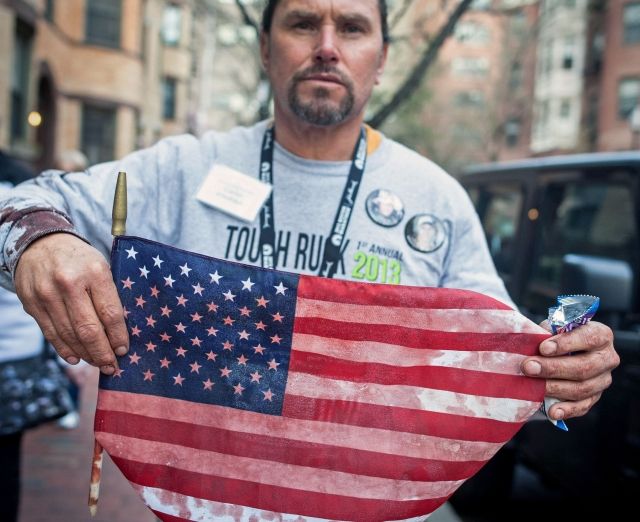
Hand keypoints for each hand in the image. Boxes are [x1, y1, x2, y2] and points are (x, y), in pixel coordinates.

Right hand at [14, 233, 128, 374]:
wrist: (41, 244)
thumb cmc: (80, 260)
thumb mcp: (101, 267)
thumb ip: (110, 295)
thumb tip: (122, 332)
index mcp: (95, 272)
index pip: (110, 313)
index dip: (118, 336)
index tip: (124, 351)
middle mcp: (69, 283)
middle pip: (89, 329)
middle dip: (102, 353)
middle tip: (112, 367)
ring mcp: (47, 294)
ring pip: (69, 335)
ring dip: (86, 354)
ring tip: (98, 364)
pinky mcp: (31, 303)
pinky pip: (50, 333)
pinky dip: (65, 349)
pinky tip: (77, 357)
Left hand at [522, 321, 619, 420]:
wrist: (563, 351)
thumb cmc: (558, 336)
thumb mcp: (554, 328)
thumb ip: (548, 332)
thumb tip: (533, 341)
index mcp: (601, 335)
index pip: (588, 338)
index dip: (565, 343)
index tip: (543, 348)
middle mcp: (607, 358)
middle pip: (584, 367)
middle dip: (553, 368)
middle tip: (528, 367)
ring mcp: (602, 380)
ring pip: (582, 388)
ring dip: (554, 388)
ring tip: (533, 386)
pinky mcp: (594, 397)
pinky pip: (582, 406)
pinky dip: (566, 410)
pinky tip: (552, 411)